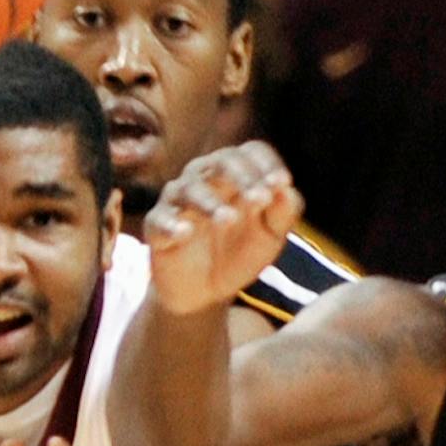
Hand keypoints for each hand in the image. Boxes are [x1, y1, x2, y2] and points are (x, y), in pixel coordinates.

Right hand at [143, 144, 302, 316]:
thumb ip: (283, 213)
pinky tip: (185, 233)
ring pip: (190, 189)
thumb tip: (287, 189)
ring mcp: (178, 201)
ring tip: (229, 219)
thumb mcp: (270, 238)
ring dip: (211, 202)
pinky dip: (172, 225)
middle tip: (261, 199)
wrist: (206, 293)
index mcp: (235, 175)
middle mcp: (204, 179)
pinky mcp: (158, 227)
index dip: (266, 164)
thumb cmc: (239, 254)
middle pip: (222, 162)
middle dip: (243, 178)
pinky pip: (160, 221)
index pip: (251, 152)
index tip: (282, 183)